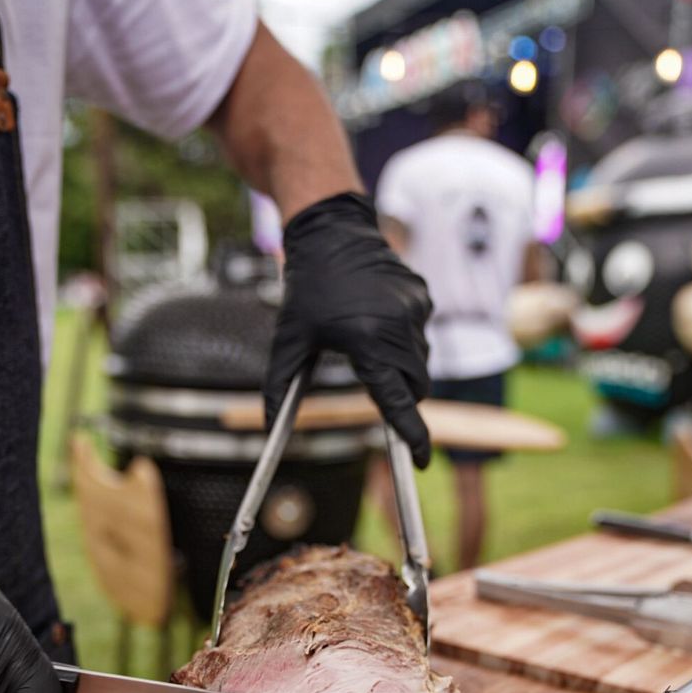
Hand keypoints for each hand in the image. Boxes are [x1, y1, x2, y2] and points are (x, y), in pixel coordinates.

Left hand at [265, 192, 432, 467]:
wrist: (332, 231)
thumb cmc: (306, 287)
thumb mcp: (288, 339)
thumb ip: (278, 385)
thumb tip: (268, 424)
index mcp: (367, 341)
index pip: (396, 401)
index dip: (411, 435)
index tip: (420, 461)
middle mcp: (398, 326)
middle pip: (415, 387)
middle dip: (401, 397)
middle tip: (372, 380)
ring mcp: (416, 310)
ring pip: (420, 363)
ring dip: (400, 367)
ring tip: (365, 337)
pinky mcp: (423, 298)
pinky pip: (420, 335)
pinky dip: (404, 340)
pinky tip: (376, 316)